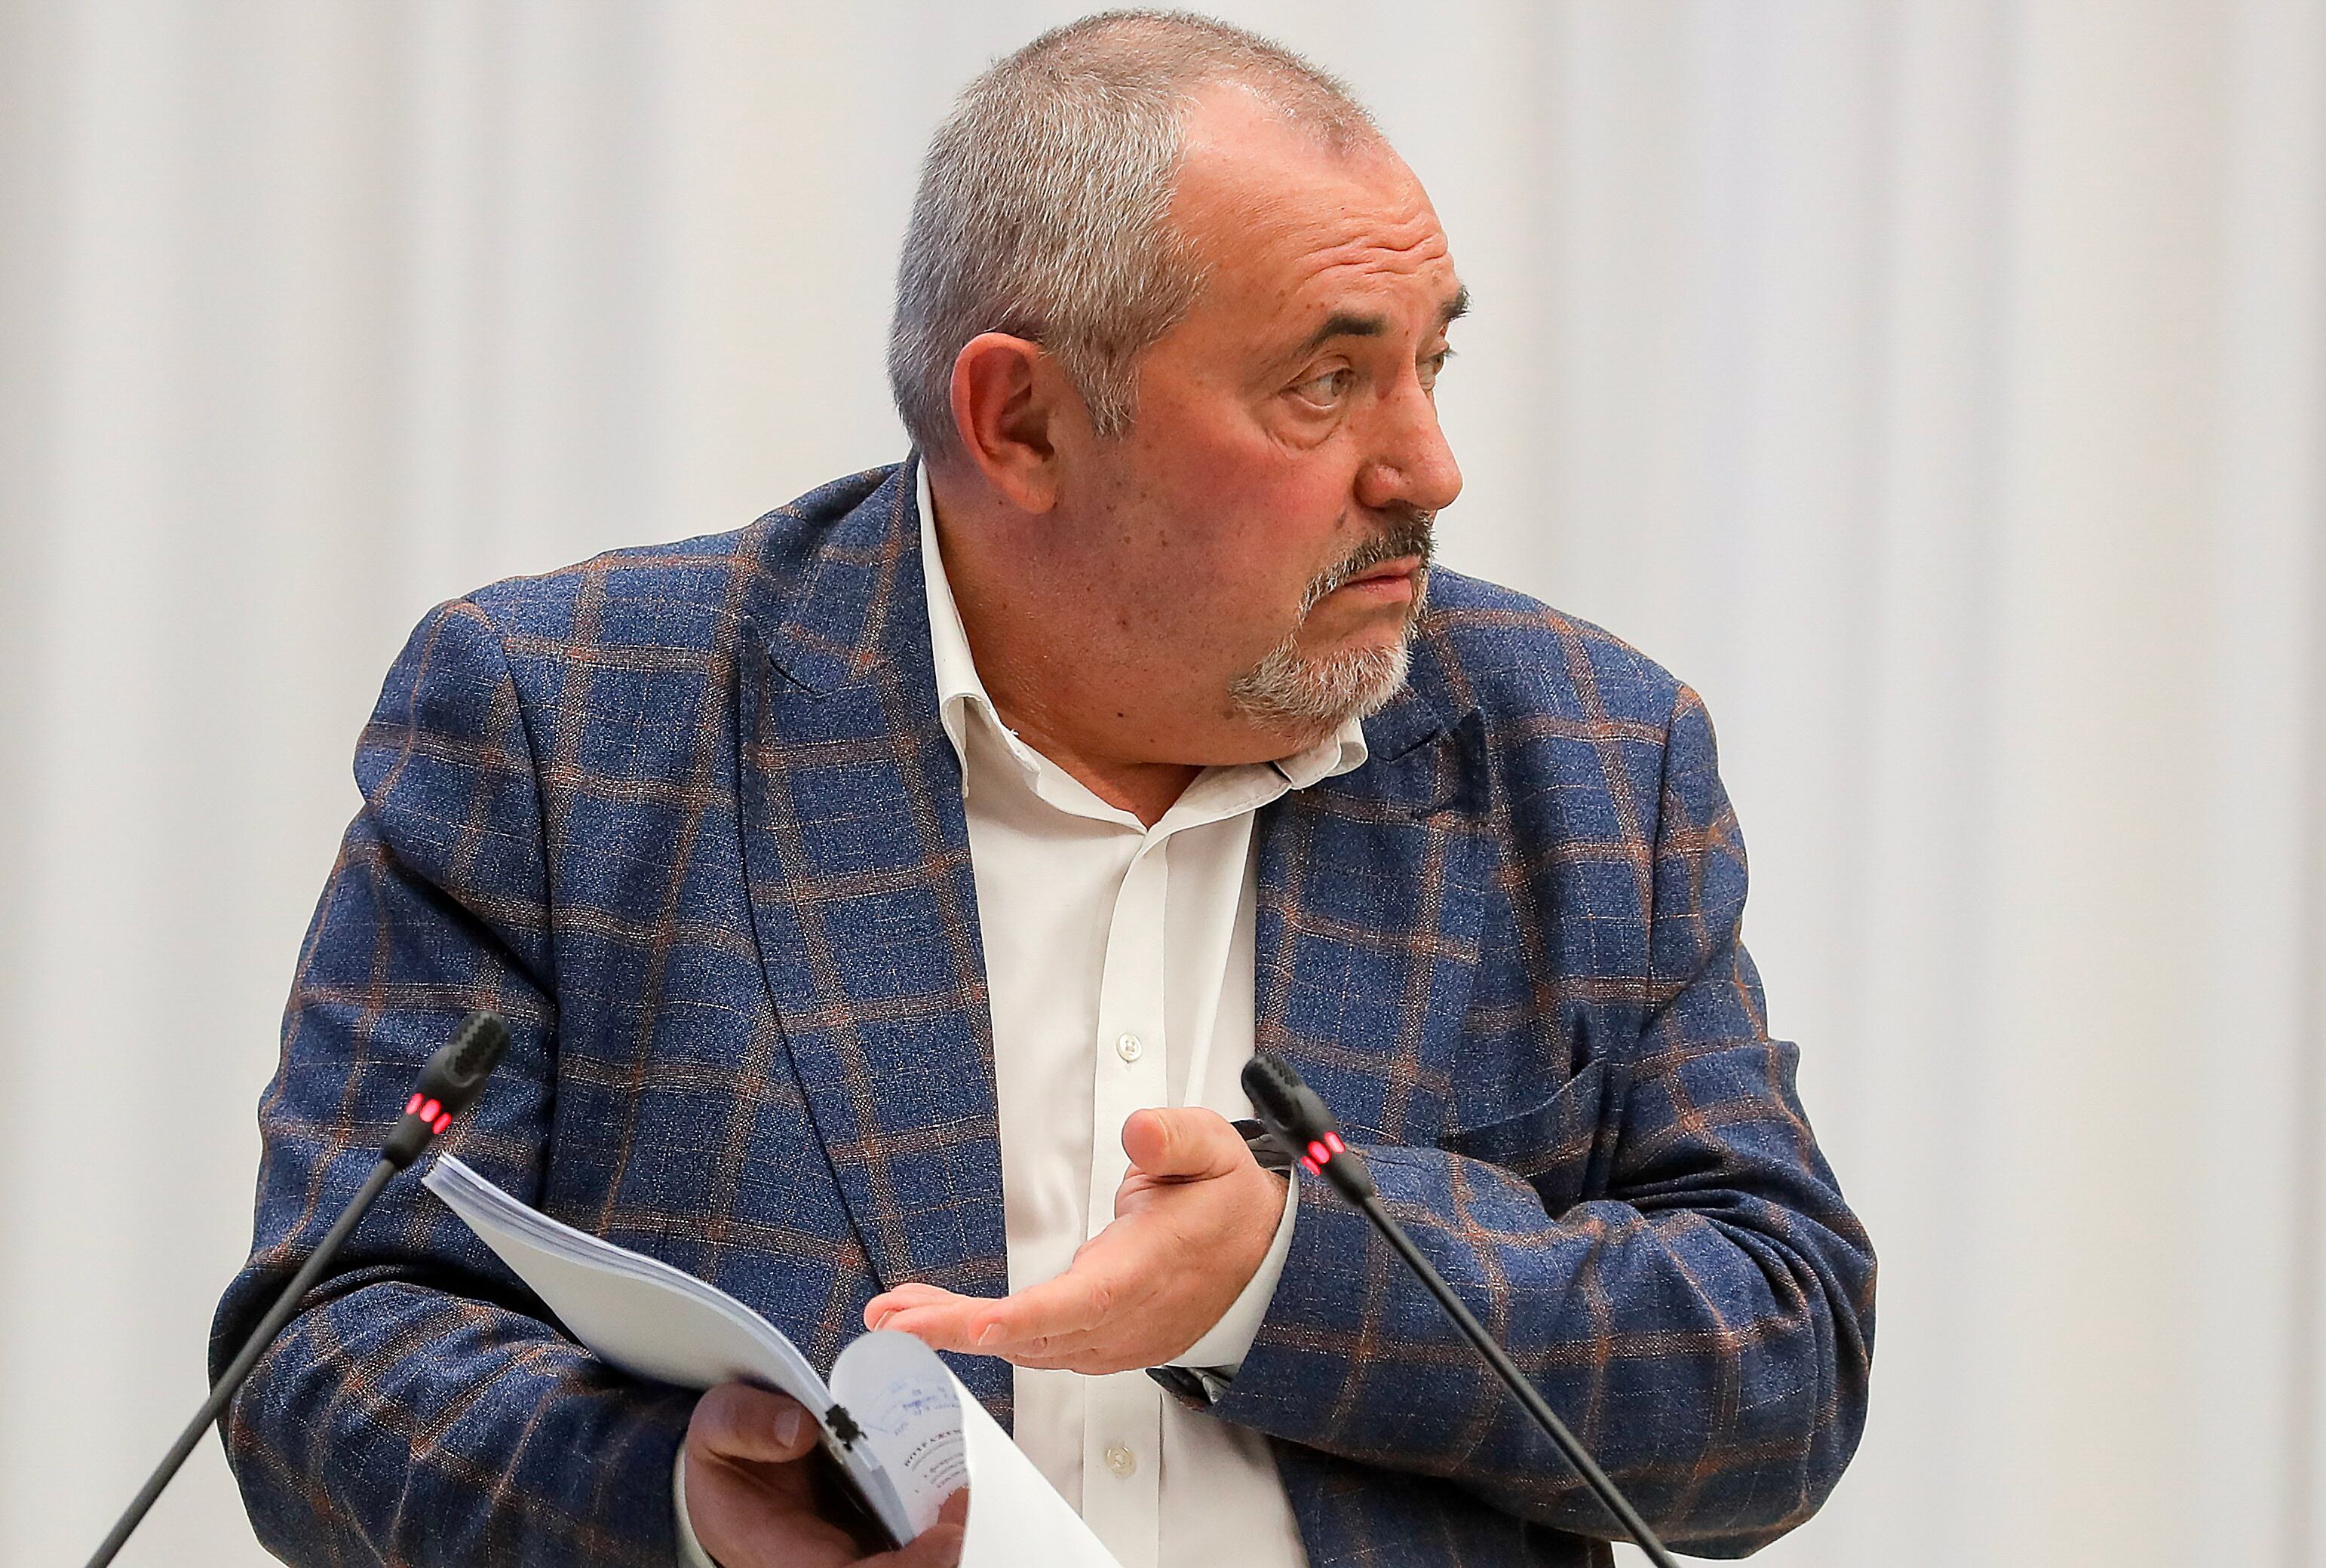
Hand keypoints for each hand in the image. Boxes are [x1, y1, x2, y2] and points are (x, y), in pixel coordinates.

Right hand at [683, 1383, 968, 1566]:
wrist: (726, 1473)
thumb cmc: (724, 1458)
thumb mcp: (716, 1427)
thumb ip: (746, 1424)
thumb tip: (801, 1427)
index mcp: (782, 1551)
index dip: (910, 1565)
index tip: (947, 1533)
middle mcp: (824, 1561)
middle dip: (940, 1553)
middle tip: (965, 1500)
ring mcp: (850, 1550)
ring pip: (908, 1560)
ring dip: (945, 1537)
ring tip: (963, 1491)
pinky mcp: (869, 1534)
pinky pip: (910, 1540)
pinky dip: (936, 1520)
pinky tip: (951, 1487)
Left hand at [864, 1106, 1286, 1373]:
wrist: (1263, 1260)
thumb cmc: (1228, 1201)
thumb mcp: (1215, 1148)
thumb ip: (1176, 1138)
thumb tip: (1137, 1131)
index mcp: (1149, 1267)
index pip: (1084, 1301)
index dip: (1027, 1317)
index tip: (973, 1323)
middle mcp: (1126, 1316)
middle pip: (1034, 1334)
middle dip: (956, 1329)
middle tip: (891, 1318)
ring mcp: (1112, 1339)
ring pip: (1026, 1345)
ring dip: (958, 1332)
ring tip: (896, 1313)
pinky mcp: (1099, 1344)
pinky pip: (1034, 1347)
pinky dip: (984, 1335)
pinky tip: (941, 1319)